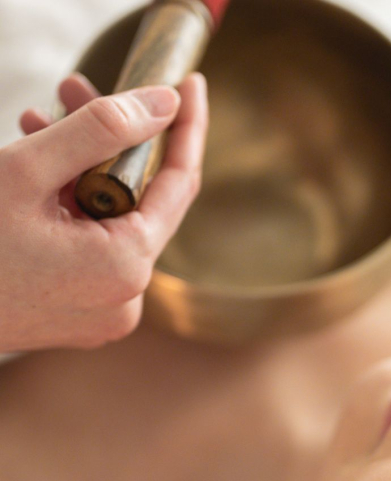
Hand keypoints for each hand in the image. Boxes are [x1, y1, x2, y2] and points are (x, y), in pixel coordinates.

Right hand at [0, 72, 207, 351]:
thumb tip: (164, 104)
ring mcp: (104, 309)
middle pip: (141, 199)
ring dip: (82, 168)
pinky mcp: (82, 312)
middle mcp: (126, 297)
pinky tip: (37, 169)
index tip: (190, 85)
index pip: (179, 183)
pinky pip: (94, 246)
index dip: (188, 128)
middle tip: (79, 88)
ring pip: (113, 220)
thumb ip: (101, 131)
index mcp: (125, 267)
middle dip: (113, 140)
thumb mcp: (26, 172)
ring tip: (39, 122)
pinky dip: (73, 206)